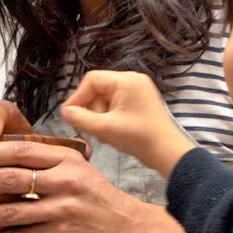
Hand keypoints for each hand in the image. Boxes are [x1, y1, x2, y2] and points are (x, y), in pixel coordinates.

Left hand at [0, 137, 148, 232]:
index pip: (18, 150)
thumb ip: (46, 162)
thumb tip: (1, 157)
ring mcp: (63, 209)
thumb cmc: (100, 198)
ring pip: (10, 211)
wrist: (133, 231)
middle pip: (8, 178)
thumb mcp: (78, 169)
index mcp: (65, 159)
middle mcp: (64, 181)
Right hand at [61, 69, 193, 175]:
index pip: (91, 80)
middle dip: (93, 109)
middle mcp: (133, 80)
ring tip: (107, 132)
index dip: (77, 97)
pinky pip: (117, 103)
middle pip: (99, 88)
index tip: (70, 114)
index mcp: (126, 80)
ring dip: (101, 114)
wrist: (168, 153)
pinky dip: (111, 116)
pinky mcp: (141, 100)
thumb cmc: (139, 138)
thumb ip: (80, 118)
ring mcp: (139, 89)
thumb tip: (64, 111)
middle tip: (94, 128)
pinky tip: (115, 130)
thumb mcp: (105, 129)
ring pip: (107, 97)